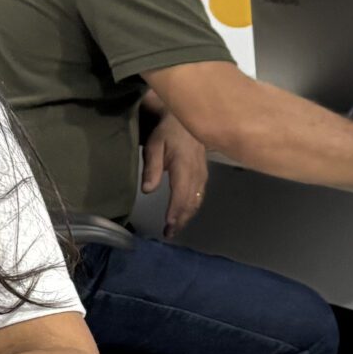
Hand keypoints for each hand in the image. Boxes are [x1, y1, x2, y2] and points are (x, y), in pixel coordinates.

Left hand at [141, 116, 209, 236]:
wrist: (186, 120)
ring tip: (175, 228)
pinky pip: (200, 194)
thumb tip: (148, 190)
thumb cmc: (167, 132)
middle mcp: (196, 173)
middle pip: (191, 201)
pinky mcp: (204, 174)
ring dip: (187, 215)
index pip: (181, 193)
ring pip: (197, 199)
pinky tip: (185, 214)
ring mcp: (202, 173)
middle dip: (181, 219)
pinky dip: (192, 207)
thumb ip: (151, 167)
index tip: (169, 224)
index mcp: (184, 166)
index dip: (175, 211)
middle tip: (169, 233)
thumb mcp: (154, 145)